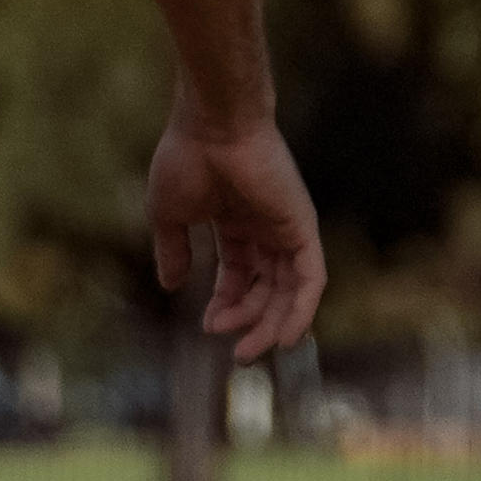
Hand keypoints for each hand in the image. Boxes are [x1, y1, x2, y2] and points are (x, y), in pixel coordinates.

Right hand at [145, 104, 324, 362]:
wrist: (211, 125)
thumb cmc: (186, 159)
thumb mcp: (169, 215)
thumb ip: (173, 250)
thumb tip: (171, 285)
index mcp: (235, 221)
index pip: (239, 274)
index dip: (226, 304)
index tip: (208, 326)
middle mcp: (266, 226)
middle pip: (267, 287)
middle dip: (251, 322)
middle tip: (237, 354)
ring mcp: (287, 228)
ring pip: (289, 290)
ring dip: (273, 325)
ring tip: (250, 351)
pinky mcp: (303, 228)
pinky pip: (311, 279)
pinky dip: (302, 310)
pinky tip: (286, 337)